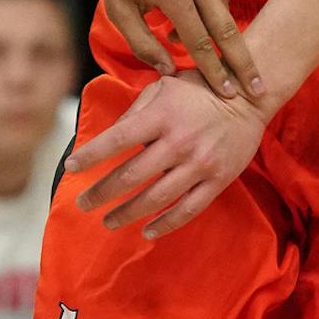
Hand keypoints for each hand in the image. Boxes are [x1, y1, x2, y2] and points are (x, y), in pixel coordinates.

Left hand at [65, 71, 270, 237]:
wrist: (248, 99)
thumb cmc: (197, 89)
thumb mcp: (163, 87)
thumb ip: (136, 112)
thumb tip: (111, 137)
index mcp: (161, 116)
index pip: (118, 139)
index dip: (92, 155)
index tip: (71, 167)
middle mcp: (179, 142)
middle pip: (132, 175)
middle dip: (102, 192)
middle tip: (82, 204)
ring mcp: (200, 164)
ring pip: (157, 198)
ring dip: (128, 213)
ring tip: (107, 221)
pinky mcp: (217, 181)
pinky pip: (188, 209)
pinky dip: (165, 223)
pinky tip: (146, 231)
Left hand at [73, 0, 260, 99]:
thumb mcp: (119, 11)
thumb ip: (142, 44)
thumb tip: (170, 70)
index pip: (199, 42)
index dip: (214, 71)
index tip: (229, 94)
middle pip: (226, 28)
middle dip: (243, 62)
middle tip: (258, 89)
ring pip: (222, 9)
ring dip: (214, 31)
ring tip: (188, 38)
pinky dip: (210, 7)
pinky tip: (189, 11)